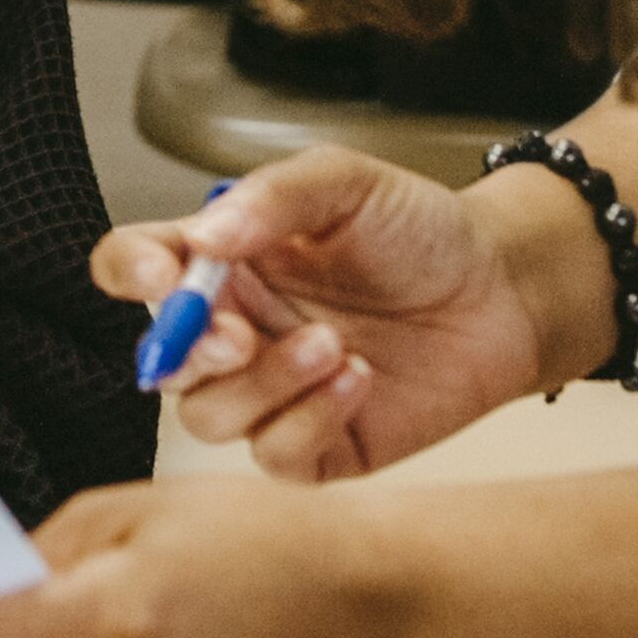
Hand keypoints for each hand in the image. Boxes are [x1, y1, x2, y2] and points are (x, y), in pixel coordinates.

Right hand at [108, 148, 549, 481]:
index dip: (131, 273)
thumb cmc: (424, 233)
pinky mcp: (317, 445)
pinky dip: (310, 419)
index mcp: (223, 261)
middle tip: (240, 335)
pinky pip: (276, 454)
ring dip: (263, 385)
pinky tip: (358, 380)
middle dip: (190, 352)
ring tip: (331, 346)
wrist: (506, 291)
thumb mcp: (347, 183)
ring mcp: (271, 391)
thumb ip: (273, 197)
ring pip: (210, 416)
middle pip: (161, 360)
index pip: (135, 267)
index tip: (165, 274)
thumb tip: (204, 237)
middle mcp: (236, 328)